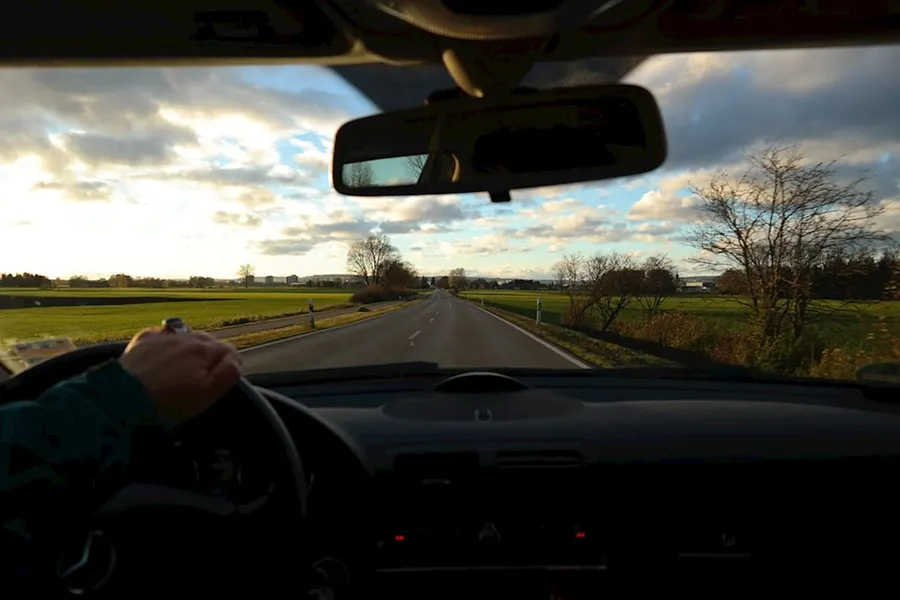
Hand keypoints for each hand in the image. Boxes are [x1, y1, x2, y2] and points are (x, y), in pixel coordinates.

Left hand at [119, 328, 242, 423]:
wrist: (122, 397)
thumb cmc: (168, 401)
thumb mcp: (206, 395)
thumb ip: (228, 374)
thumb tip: (236, 359)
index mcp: (205, 349)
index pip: (230, 351)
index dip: (229, 367)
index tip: (220, 382)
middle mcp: (187, 336)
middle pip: (210, 342)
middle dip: (210, 357)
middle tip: (200, 380)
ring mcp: (165, 335)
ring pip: (188, 337)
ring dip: (190, 349)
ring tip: (181, 370)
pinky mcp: (145, 339)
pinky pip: (164, 335)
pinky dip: (168, 344)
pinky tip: (163, 359)